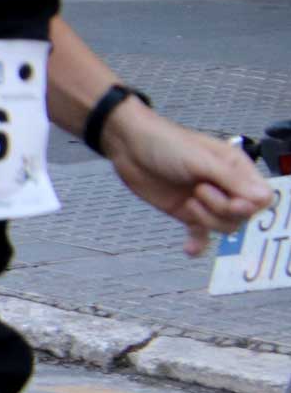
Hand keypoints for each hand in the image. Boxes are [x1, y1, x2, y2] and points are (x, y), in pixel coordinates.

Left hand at [105, 104, 277, 256]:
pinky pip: (200, 234)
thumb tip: (264, 198)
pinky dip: (197, 243)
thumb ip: (231, 180)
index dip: (249, 205)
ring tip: (188, 201)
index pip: (261, 198)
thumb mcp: (200, 159)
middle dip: (221, 209)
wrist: (128, 146)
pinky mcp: (186, 212)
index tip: (232, 202)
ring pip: (224, 226)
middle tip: (198, 190)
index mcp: (235, 168)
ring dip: (206, 220)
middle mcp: (224, 186)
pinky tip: (189, 249)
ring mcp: (205, 201)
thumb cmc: (165, 142)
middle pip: (242, 216)